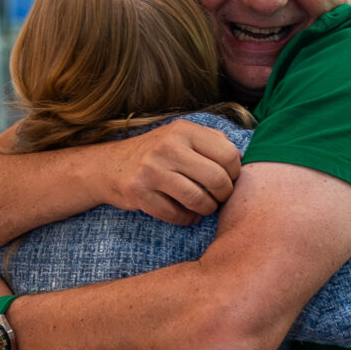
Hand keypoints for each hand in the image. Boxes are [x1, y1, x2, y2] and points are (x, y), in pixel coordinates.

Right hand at [100, 119, 242, 224]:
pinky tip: (189, 215)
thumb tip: (241, 158)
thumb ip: (210, 141)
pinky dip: (187, 219)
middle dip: (224, 194)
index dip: (235, 172)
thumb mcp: (180, 135)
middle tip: (220, 197)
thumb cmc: (155, 153)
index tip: (229, 179)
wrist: (109, 165)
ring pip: (198, 200)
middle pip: (217, 179)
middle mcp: (167, 147)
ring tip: (206, 207)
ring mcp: (151, 171)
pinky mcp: (139, 193)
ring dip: (207, 209)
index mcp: (183, 130)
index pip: (228, 154)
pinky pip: (176, 215)